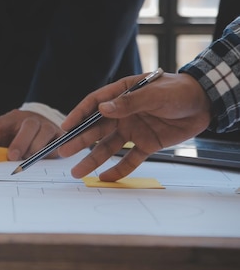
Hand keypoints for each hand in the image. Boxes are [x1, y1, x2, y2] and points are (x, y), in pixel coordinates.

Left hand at [0, 109, 64, 160]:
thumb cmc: (17, 133)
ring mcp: (46, 126)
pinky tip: (46, 158)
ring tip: (29, 159)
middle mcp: (30, 120)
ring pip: (44, 133)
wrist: (42, 125)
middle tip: (11, 156)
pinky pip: (58, 143)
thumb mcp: (1, 134)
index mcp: (11, 118)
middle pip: (27, 126)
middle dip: (20, 142)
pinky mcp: (59, 136)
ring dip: (36, 148)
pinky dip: (52, 151)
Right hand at [58, 72, 211, 180]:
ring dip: (93, 159)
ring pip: (109, 147)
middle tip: (64, 151)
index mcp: (121, 94)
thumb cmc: (178, 91)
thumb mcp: (154, 93)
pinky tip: (105, 178)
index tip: (65, 127)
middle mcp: (123, 113)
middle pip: (97, 128)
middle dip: (80, 140)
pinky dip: (118, 169)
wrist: (205, 103)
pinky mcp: (146, 144)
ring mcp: (134, 129)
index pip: (94, 104)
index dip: (78, 115)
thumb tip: (102, 109)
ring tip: (78, 172)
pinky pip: (129, 159)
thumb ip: (129, 102)